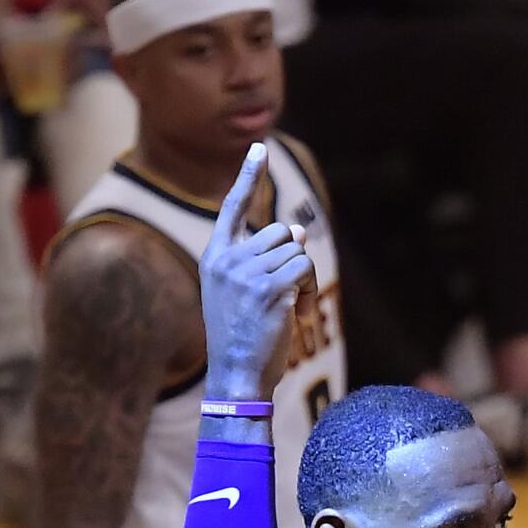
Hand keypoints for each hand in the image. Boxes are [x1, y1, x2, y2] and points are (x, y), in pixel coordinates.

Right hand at [200, 143, 318, 399]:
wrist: (235, 378)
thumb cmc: (242, 341)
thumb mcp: (243, 295)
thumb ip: (262, 261)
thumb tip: (296, 230)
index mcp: (214, 258)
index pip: (232, 208)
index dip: (248, 177)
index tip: (260, 149)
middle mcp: (227, 259)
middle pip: (279, 232)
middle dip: (292, 259)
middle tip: (292, 293)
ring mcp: (246, 272)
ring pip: (295, 250)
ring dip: (305, 278)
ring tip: (295, 308)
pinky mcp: (269, 288)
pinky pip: (305, 268)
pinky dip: (312, 289)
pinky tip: (303, 313)